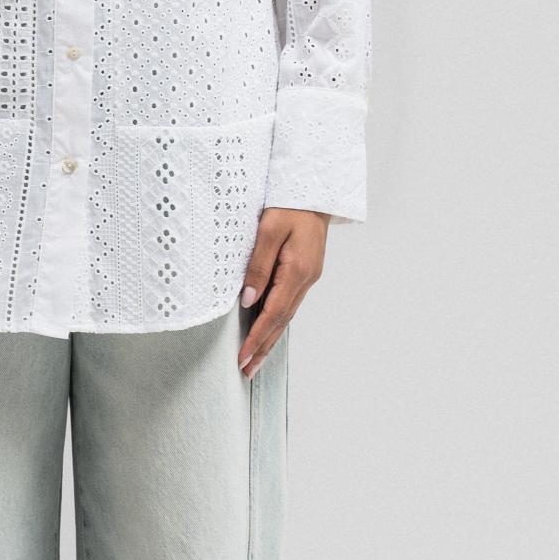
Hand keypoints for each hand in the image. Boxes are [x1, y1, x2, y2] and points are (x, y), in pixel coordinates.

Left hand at [237, 208, 329, 376]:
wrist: (316, 188)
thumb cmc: (290, 203)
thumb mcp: (269, 229)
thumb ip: (258, 266)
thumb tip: (248, 301)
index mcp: (298, 271)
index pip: (274, 313)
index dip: (257, 338)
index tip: (243, 357)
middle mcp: (306, 279)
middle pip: (281, 321)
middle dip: (263, 348)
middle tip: (247, 371)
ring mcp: (308, 277)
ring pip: (286, 315)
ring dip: (270, 339)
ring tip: (255, 360)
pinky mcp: (304, 272)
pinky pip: (288, 303)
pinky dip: (276, 322)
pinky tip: (267, 331)